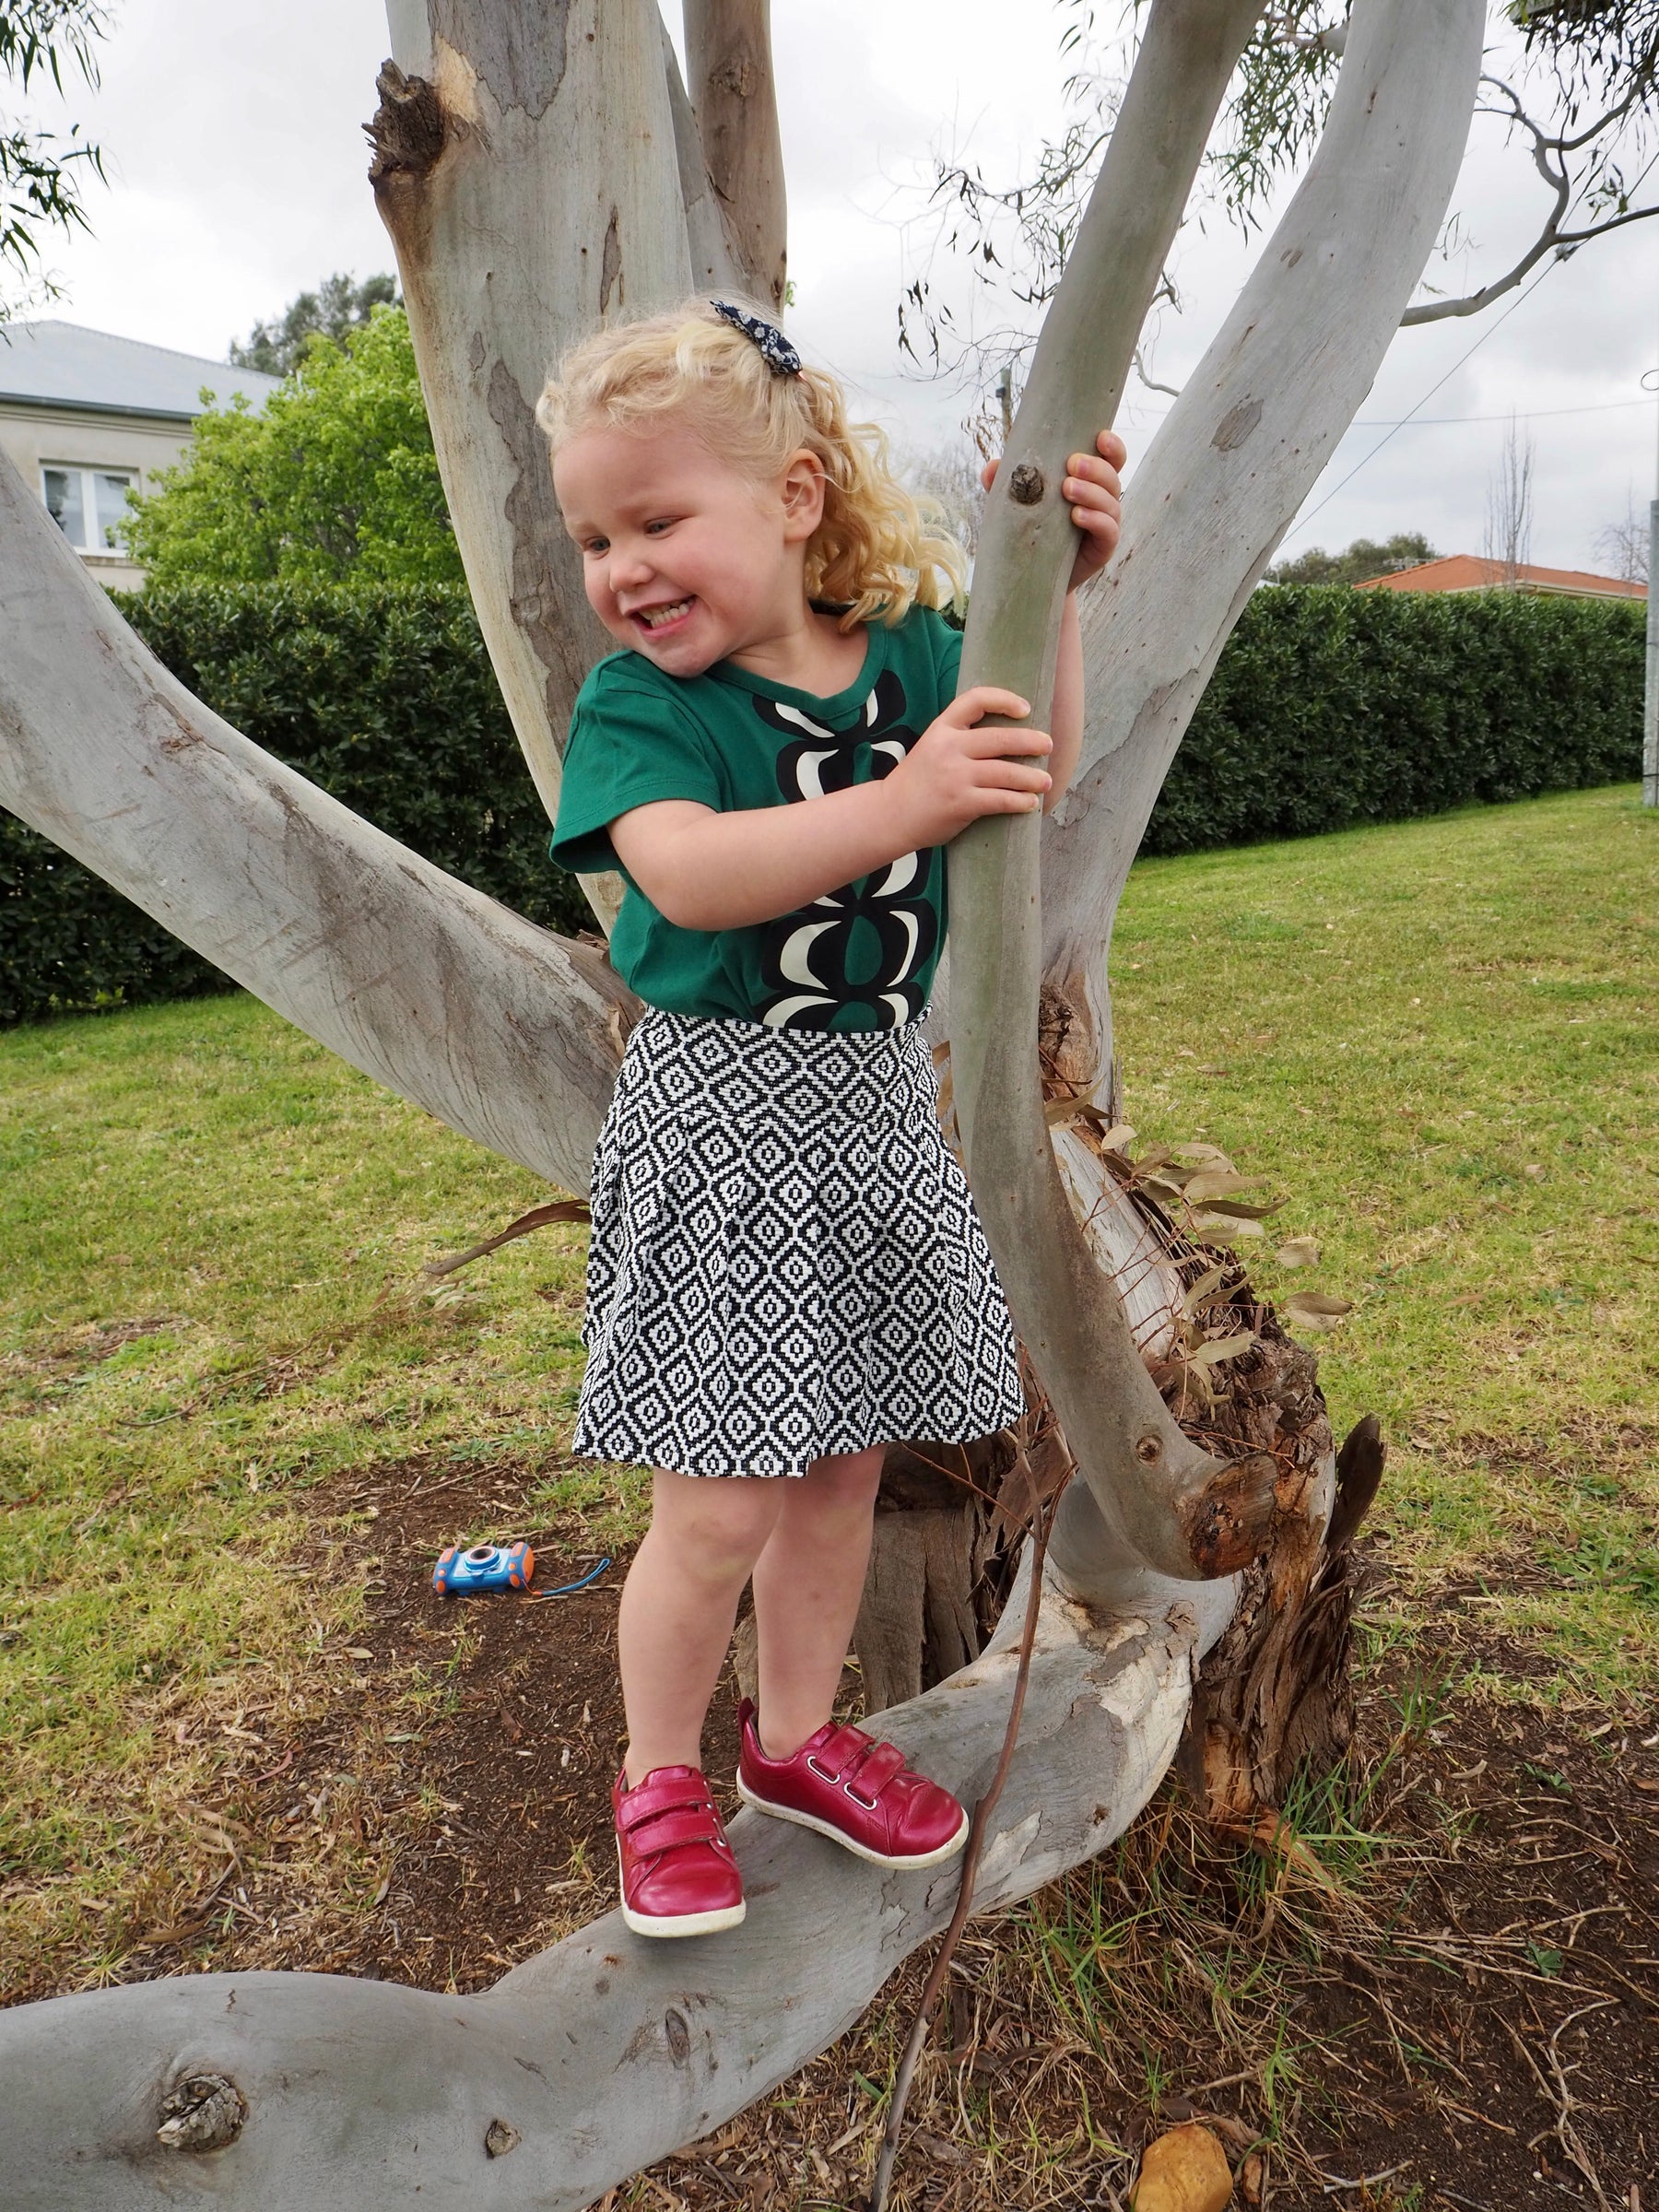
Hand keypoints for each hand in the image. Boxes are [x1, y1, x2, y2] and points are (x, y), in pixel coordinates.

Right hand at [888, 686, 1053, 848]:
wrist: (889, 814)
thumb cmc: (918, 782)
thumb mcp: (932, 747)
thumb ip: (960, 738)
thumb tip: (1007, 736)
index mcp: (942, 728)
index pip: (975, 700)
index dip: (1004, 699)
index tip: (1025, 709)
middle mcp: (948, 747)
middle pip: (1001, 738)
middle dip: (1031, 742)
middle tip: (1048, 746)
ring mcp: (955, 776)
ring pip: (1006, 772)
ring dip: (1032, 777)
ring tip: (1046, 781)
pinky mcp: (960, 803)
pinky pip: (1000, 800)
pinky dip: (1020, 802)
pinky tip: (1030, 803)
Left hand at [981, 426, 1125, 592]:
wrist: (1034, 575)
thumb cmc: (1032, 530)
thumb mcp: (1019, 504)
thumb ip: (1007, 485)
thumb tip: (992, 467)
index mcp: (1090, 482)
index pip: (1111, 459)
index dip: (1112, 447)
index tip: (1100, 438)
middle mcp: (1102, 500)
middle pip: (1112, 476)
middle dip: (1095, 468)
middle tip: (1071, 465)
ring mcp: (1105, 524)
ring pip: (1111, 502)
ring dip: (1091, 492)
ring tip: (1067, 489)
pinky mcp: (1103, 548)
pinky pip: (1108, 530)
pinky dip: (1095, 520)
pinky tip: (1077, 516)